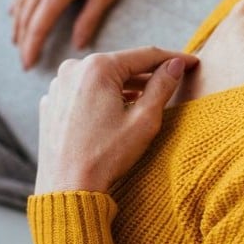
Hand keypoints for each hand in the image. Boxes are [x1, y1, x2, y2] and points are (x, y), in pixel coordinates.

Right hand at [10, 0, 138, 68]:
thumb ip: (89, 19)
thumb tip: (78, 45)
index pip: (39, 26)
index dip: (32, 47)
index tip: (28, 64)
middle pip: (26, 17)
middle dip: (23, 41)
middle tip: (24, 61)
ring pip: (21, 1)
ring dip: (18, 24)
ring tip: (17, 42)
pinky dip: (17, 2)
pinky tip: (15, 13)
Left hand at [34, 46, 198, 193]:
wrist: (67, 187)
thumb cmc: (105, 156)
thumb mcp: (144, 120)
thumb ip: (162, 86)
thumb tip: (176, 64)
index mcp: (97, 67)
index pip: (144, 55)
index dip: (172, 58)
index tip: (192, 62)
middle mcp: (72, 69)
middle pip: (120, 65)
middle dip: (146, 73)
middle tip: (172, 79)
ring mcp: (58, 86)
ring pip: (100, 79)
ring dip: (123, 86)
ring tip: (145, 98)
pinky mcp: (51, 103)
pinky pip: (82, 92)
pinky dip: (100, 98)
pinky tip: (114, 113)